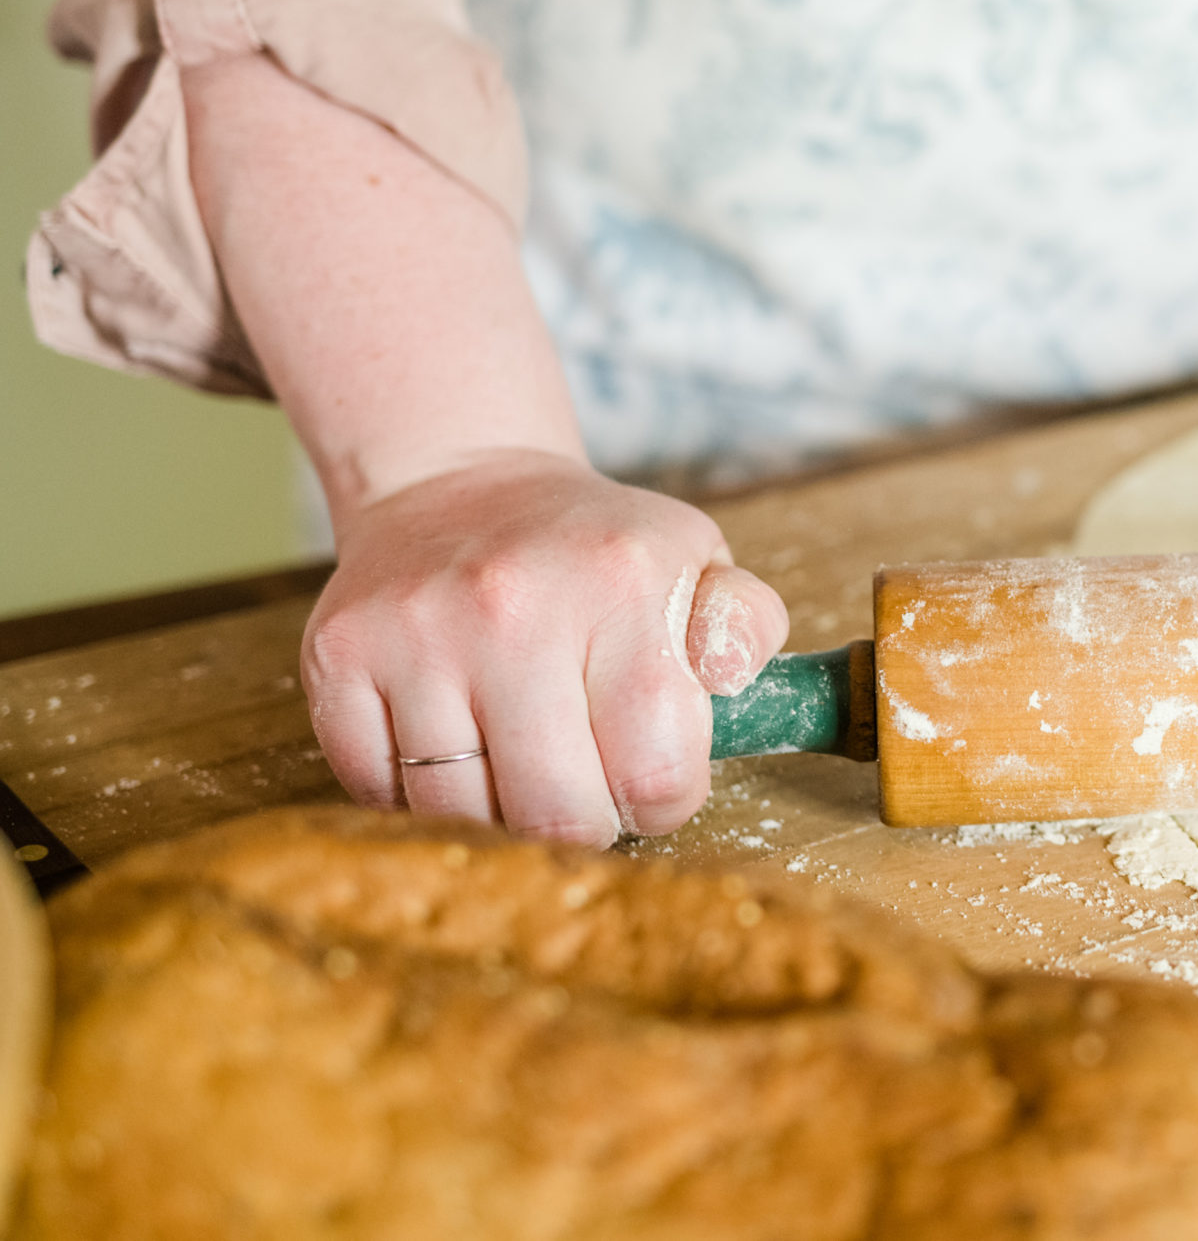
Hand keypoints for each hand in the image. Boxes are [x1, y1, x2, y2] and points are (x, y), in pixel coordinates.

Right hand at [300, 451, 791, 845]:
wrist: (460, 486)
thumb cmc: (594, 552)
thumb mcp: (695, 563)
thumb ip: (743, 630)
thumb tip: (734, 681)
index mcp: (623, 584)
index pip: (656, 773)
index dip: (663, 804)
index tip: (654, 784)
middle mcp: (514, 605)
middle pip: (556, 814)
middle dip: (585, 826)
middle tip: (588, 791)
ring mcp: (417, 631)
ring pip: (460, 815)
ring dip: (499, 815)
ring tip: (520, 764)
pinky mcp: (338, 655)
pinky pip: (378, 792)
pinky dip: (417, 796)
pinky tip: (452, 747)